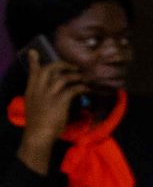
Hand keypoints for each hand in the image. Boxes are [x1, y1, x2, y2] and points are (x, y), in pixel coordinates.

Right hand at [15, 49, 79, 172]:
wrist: (38, 134)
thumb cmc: (38, 123)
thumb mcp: (33, 106)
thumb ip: (39, 96)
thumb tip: (49, 90)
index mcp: (31, 90)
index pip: (32, 72)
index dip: (34, 61)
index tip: (34, 52)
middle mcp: (39, 89)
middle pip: (49, 69)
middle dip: (61, 65)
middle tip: (72, 66)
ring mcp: (49, 95)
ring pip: (63, 77)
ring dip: (75, 76)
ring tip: (83, 78)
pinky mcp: (60, 101)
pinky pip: (73, 89)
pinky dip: (82, 87)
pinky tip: (87, 89)